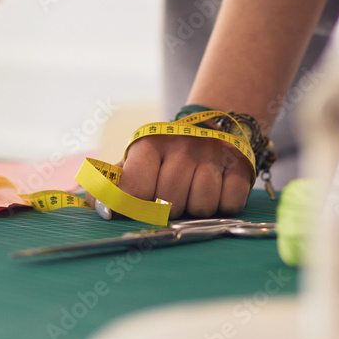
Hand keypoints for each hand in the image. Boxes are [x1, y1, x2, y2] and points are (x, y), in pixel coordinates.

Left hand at [117, 133, 252, 218]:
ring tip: (194, 192)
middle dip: (169, 209)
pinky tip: (217, 190)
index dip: (135, 205)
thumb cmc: (164, 157)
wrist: (208, 129)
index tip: (139, 205)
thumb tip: (99, 206)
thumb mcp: (136, 161)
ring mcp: (212, 154)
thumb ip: (114, 183)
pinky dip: (224, 204)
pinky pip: (230, 203)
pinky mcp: (239, 165)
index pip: (134, 188)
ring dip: (197, 207)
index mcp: (149, 145)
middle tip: (171, 198)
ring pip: (202, 205)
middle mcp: (181, 146)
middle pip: (170, 202)